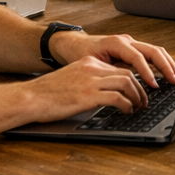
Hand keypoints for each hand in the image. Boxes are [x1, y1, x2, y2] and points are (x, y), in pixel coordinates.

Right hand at [23, 55, 151, 121]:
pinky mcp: (89, 95)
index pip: (119, 67)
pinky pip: (118, 97)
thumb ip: (88, 81)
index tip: (138, 90)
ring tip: (138, 107)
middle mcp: (92, 68)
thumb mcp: (71, 80)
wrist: (31, 97)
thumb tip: (104, 93)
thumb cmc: (47, 94)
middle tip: (144, 100)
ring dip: (137, 96)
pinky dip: (127, 104)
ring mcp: (91, 81)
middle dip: (140, 88)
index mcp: (88, 63)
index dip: (133, 79)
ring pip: (127, 82)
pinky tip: (126, 111)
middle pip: (127, 73)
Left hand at [51, 30, 174, 87]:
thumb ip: (106, 73)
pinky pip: (151, 54)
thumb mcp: (90, 64)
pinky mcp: (132, 49)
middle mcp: (127, 41)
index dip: (147, 72)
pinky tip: (167, 72)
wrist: (75, 44)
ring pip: (155, 50)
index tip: (154, 85)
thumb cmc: (80, 54)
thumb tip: (119, 87)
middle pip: (153, 50)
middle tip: (174, 80)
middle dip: (165, 66)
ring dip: (167, 63)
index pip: (138, 57)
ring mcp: (131, 43)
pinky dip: (162, 62)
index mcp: (116, 43)